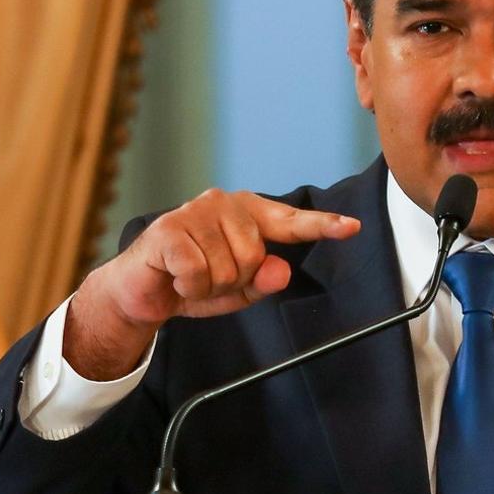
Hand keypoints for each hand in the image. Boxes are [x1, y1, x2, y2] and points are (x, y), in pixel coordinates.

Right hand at [66, 189, 359, 378]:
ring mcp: (195, 212)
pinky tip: (175, 276)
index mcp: (248, 214)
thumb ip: (265, 280)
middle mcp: (224, 203)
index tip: (352, 227)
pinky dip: (190, 287)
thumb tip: (281, 270)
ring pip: (228, 268)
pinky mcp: (169, 229)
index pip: (291, 221)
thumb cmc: (194, 282)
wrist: (141, 290)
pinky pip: (199, 274)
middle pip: (256, 256)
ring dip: (210, 286)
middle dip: (234, 280)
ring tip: (190, 277)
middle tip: (209, 279)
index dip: (323, 226)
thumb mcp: (238, 290)